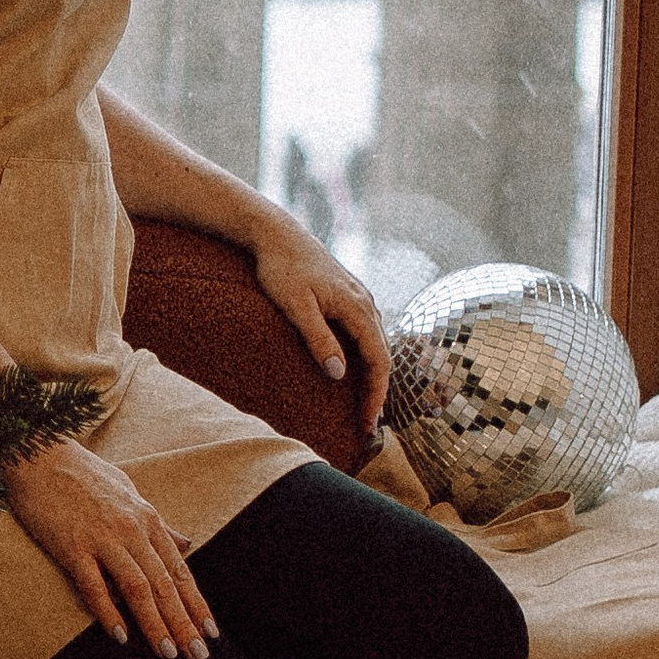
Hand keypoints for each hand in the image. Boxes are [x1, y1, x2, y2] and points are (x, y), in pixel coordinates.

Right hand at [4, 436, 218, 658]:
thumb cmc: (84, 473)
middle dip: (183, 622)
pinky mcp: (72, 546)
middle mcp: (131, 530)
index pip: (179, 570)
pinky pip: (94, 586)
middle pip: (164, 584)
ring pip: (137, 588)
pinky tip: (120, 635)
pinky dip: (108, 613)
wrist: (40, 454)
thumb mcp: (130, 492)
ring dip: (155, 623)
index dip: (196, 604)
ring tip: (168, 653)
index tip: (210, 632)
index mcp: (147, 519)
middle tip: (198, 655)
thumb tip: (185, 543)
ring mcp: (102, 538)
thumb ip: (157, 523)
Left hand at [252, 219, 390, 436]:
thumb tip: (339, 374)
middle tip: (366, 425)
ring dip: (372, 376)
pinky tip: (353, 371)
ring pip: (375, 344)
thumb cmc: (282, 268)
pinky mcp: (349, 297)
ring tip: (363, 405)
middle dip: (377, 392)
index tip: (368, 422)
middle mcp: (366, 304)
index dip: (376, 394)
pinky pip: (365, 334)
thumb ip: (318, 339)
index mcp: (358, 308)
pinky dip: (365, 358)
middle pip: (382, 356)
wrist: (276, 233)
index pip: (379, 361)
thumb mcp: (296, 306)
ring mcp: (360, 299)